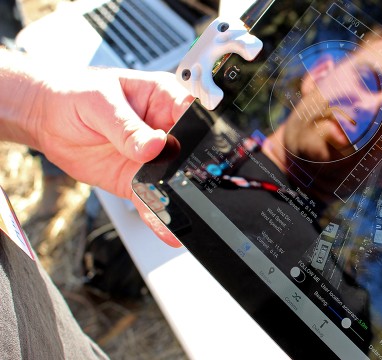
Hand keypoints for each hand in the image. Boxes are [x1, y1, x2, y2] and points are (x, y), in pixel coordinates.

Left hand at [1, 53, 191, 245]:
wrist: (47, 119)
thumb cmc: (74, 95)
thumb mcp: (99, 102)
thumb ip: (126, 126)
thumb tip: (153, 144)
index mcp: (163, 98)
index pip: (191, 113)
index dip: (198, 130)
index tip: (188, 146)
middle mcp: (164, 129)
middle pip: (189, 151)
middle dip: (190, 169)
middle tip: (181, 181)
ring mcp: (153, 157)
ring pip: (173, 180)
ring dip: (177, 196)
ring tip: (177, 210)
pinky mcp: (137, 180)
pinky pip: (152, 198)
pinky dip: (158, 215)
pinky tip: (165, 227)